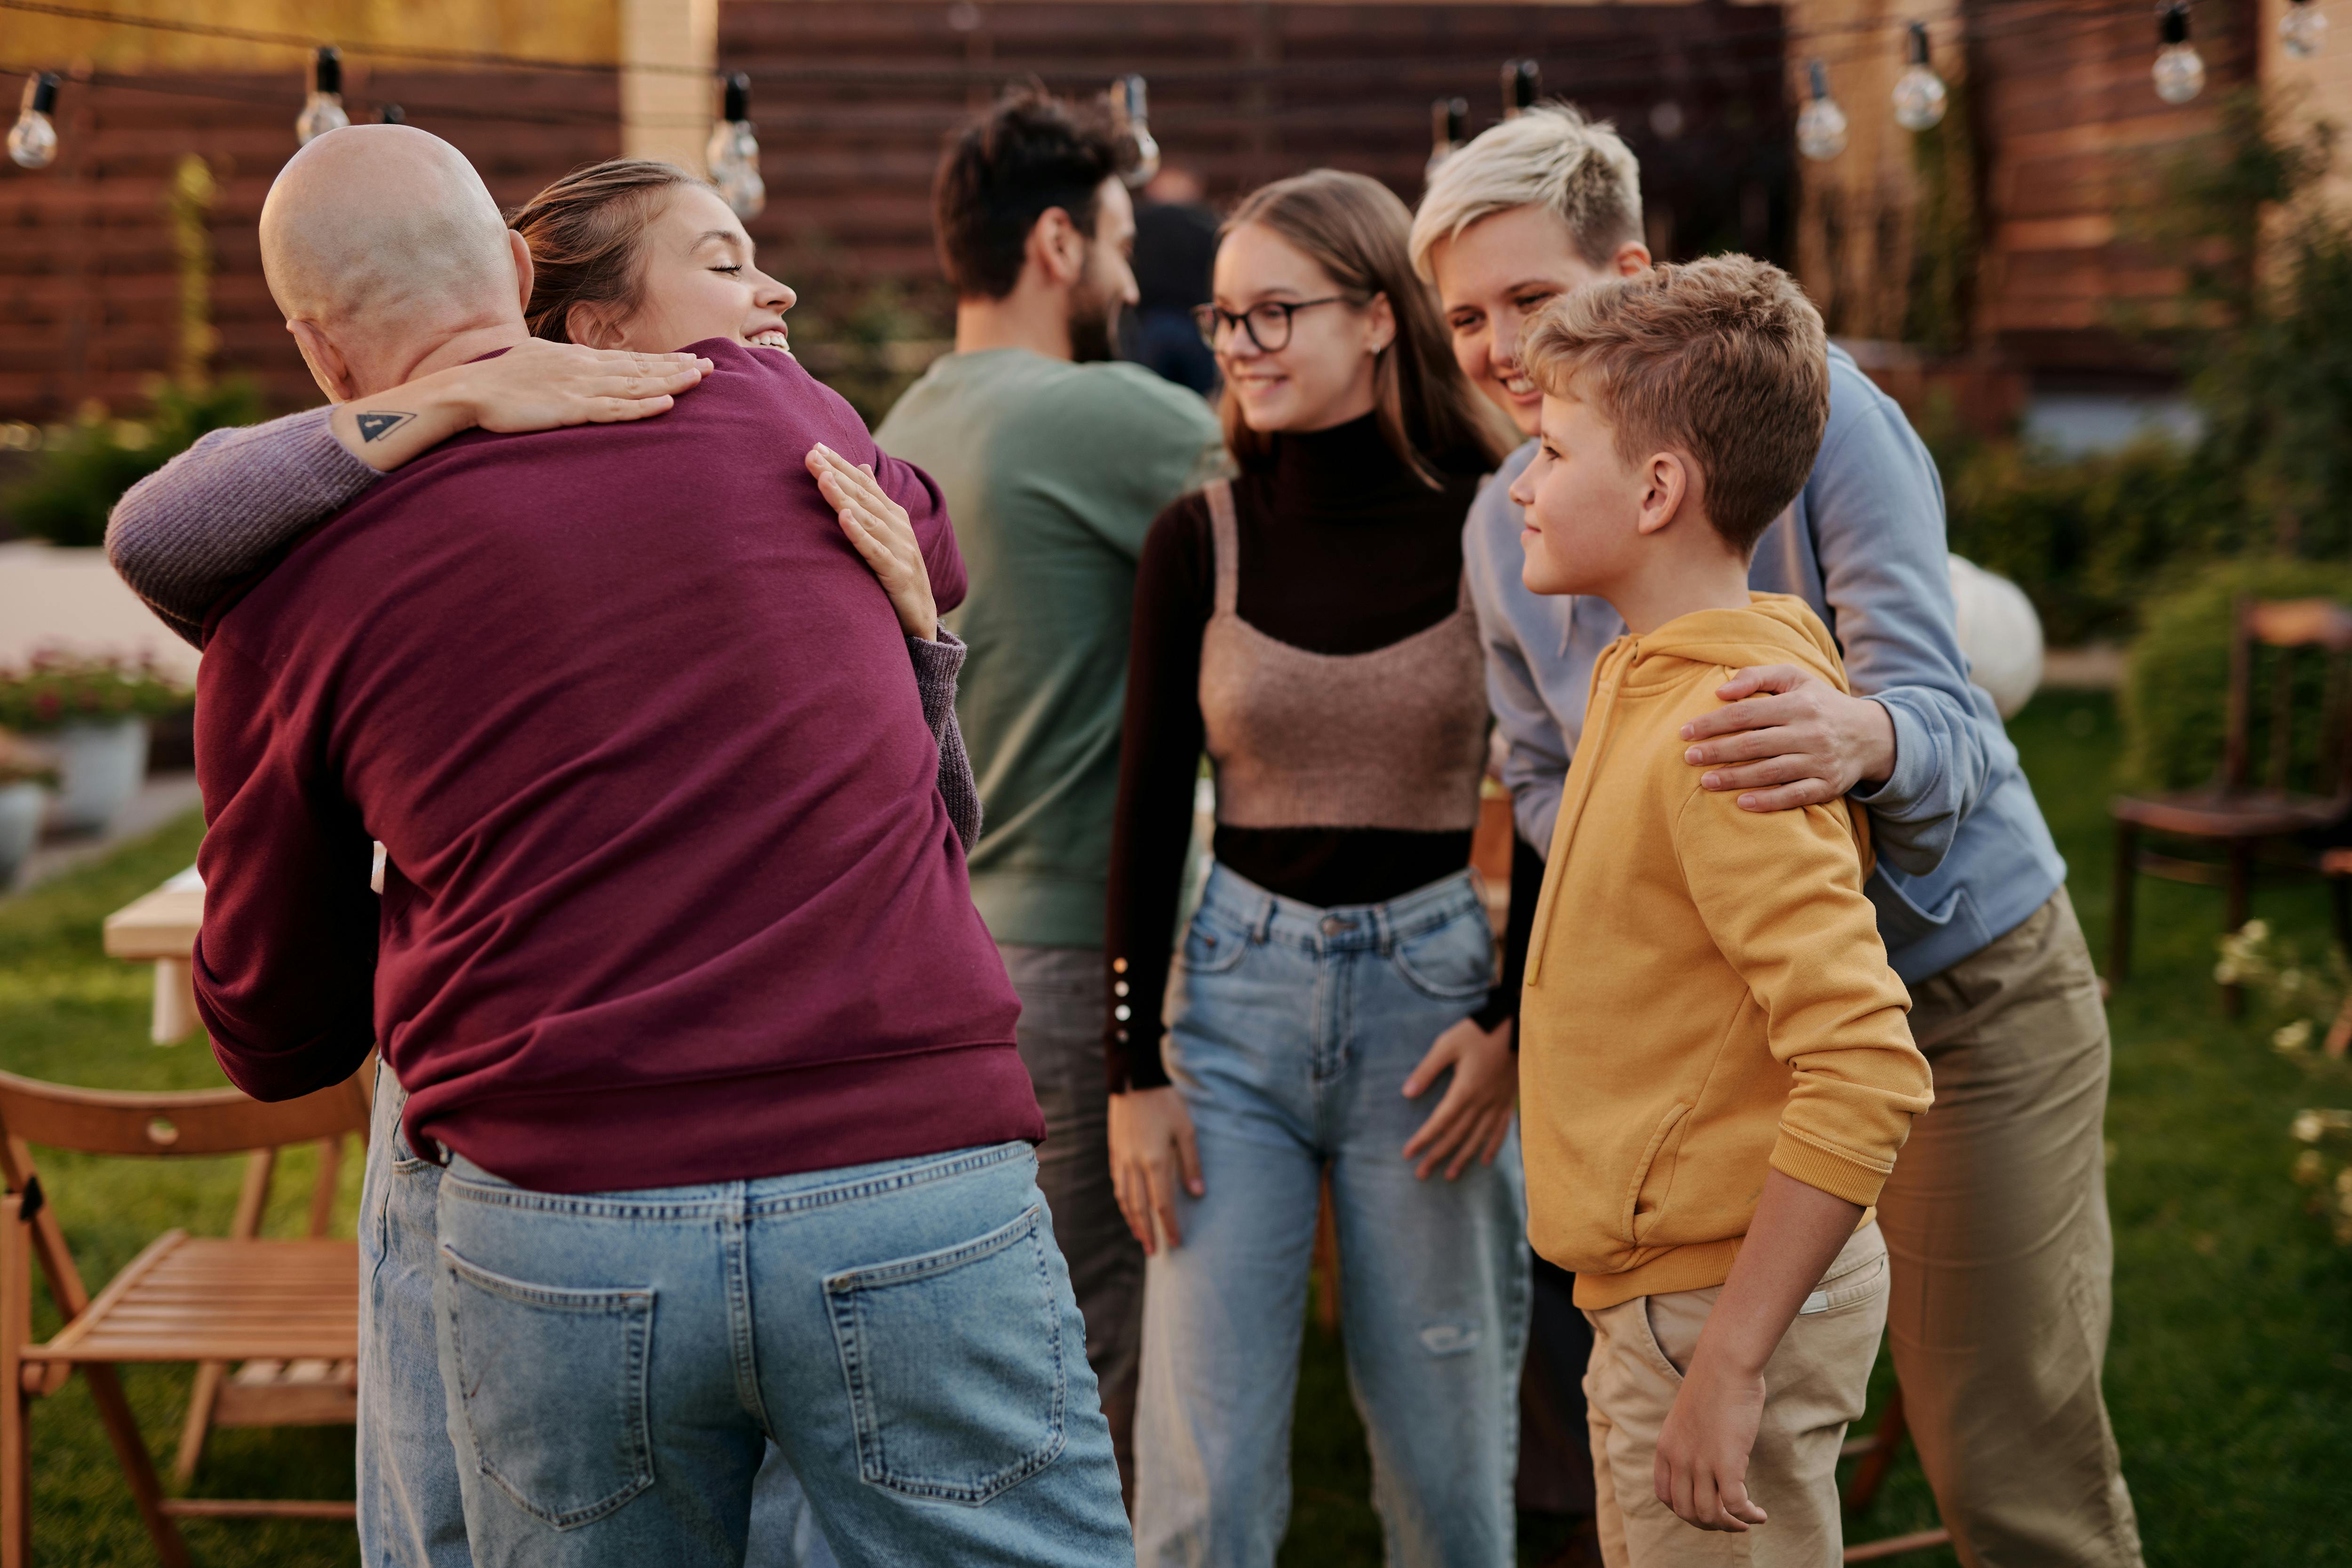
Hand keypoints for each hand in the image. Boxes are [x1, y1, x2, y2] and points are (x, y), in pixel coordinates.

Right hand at [456, 340, 711, 433]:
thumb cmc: (501, 380)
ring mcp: (579, 388)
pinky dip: (641, 407)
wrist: (469, 390)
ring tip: (699, 378)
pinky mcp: (571, 409)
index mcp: (578, 358)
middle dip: (677, 366)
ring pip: (635, 385)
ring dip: (669, 382)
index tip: (691, 358)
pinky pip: (614, 410)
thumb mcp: (538, 360)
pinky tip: (665, 403)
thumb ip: (564, 364)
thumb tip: (578, 363)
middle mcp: (585, 368)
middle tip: (712, 366)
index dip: (663, 359)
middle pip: (641, 368)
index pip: (630, 358)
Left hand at [806, 443, 937, 639]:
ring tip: (823, 478)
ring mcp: (900, 549)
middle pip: (863, 496)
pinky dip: (859, 533)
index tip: (816, 447)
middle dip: (836, 473)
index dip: (841, 465)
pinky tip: (844, 517)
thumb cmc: (897, 572)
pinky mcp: (897, 573)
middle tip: (811, 454)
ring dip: (844, 497)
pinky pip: (874, 551)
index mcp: (894, 516)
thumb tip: (862, 465)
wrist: (920, 615)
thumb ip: (874, 500)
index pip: (864, 484)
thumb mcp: (885, 532)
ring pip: (867, 518)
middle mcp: (898, 528)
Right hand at [1108, 1086, 1202, 1254]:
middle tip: (1154, 1251)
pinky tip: (1128, 1207)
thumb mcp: (1186, 1130)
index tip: (1176, 1242)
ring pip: (1125, 1199)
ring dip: (1132, 1221)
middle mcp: (1135, 1165)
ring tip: (1140, 1236)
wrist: (1134, 1079)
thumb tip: (1198, 1194)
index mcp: (1155, 1162)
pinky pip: (1117, 1183)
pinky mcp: (1115, 1151)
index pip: (1161, 1204)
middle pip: (1139, 1208)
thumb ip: (1191, 1163)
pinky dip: (1123, 1201)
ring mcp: (1122, 1159)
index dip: (1169, 1226)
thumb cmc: (1165, 1103)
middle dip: (1147, 1232)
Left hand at [1400, 1015, 1516, 1179]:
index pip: (1440, 1122)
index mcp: (1465, 1090)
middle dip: (1437, 1155)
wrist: (1515, 1025)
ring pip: (1478, 1138)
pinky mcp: (1508, 1100)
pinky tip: (1484, 1161)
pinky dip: (1492, 1147)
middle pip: (1457, 1135)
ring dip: (1463, 1158)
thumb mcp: (1447, 1044)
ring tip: (1449, 1175)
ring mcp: (1497, 1103)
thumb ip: (1427, 1070)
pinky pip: (1500, 1130)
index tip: (1408, 1154)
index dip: (1423, 1139)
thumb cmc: (1478, 1031)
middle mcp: (1482, 1102)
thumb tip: (1407, 1093)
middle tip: (1421, 1174)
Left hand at [1653, 1349, 1769, 1532]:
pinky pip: (1735, 1505)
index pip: (1665, 1496)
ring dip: (1730, 1525)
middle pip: (1686, 1512)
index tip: (1705, 1510)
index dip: (1684, 1511)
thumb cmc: (1714, 1384)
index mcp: (1666, 1448)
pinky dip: (1748, 1516)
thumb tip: (1706, 1458)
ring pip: (1709, 1514)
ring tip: (1747, 1520)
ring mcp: (1701, 1462)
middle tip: (1730, 1522)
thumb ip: (1690, 1441)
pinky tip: (1760, 1515)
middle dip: (1709, 1524)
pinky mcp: (1727, 1462)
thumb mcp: (1688, 1417)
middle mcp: (1678, 1459)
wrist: (1725, 1363)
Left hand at [1678, 666, 1895, 812]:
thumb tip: (1721, 691)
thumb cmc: (1820, 704)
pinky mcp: (1827, 786)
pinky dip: (1768, 801)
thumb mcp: (1795, 678)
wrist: (1870, 735)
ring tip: (1706, 782)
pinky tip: (1742, 803)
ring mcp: (1820, 761)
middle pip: (1754, 744)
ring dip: (1735, 778)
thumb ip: (1757, 676)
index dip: (1712, 723)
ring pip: (1770, 772)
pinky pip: (1794, 796)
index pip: (1745, 714)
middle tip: (1689, 758)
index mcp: (1799, 704)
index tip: (1685, 732)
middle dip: (1717, 752)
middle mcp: (1811, 732)